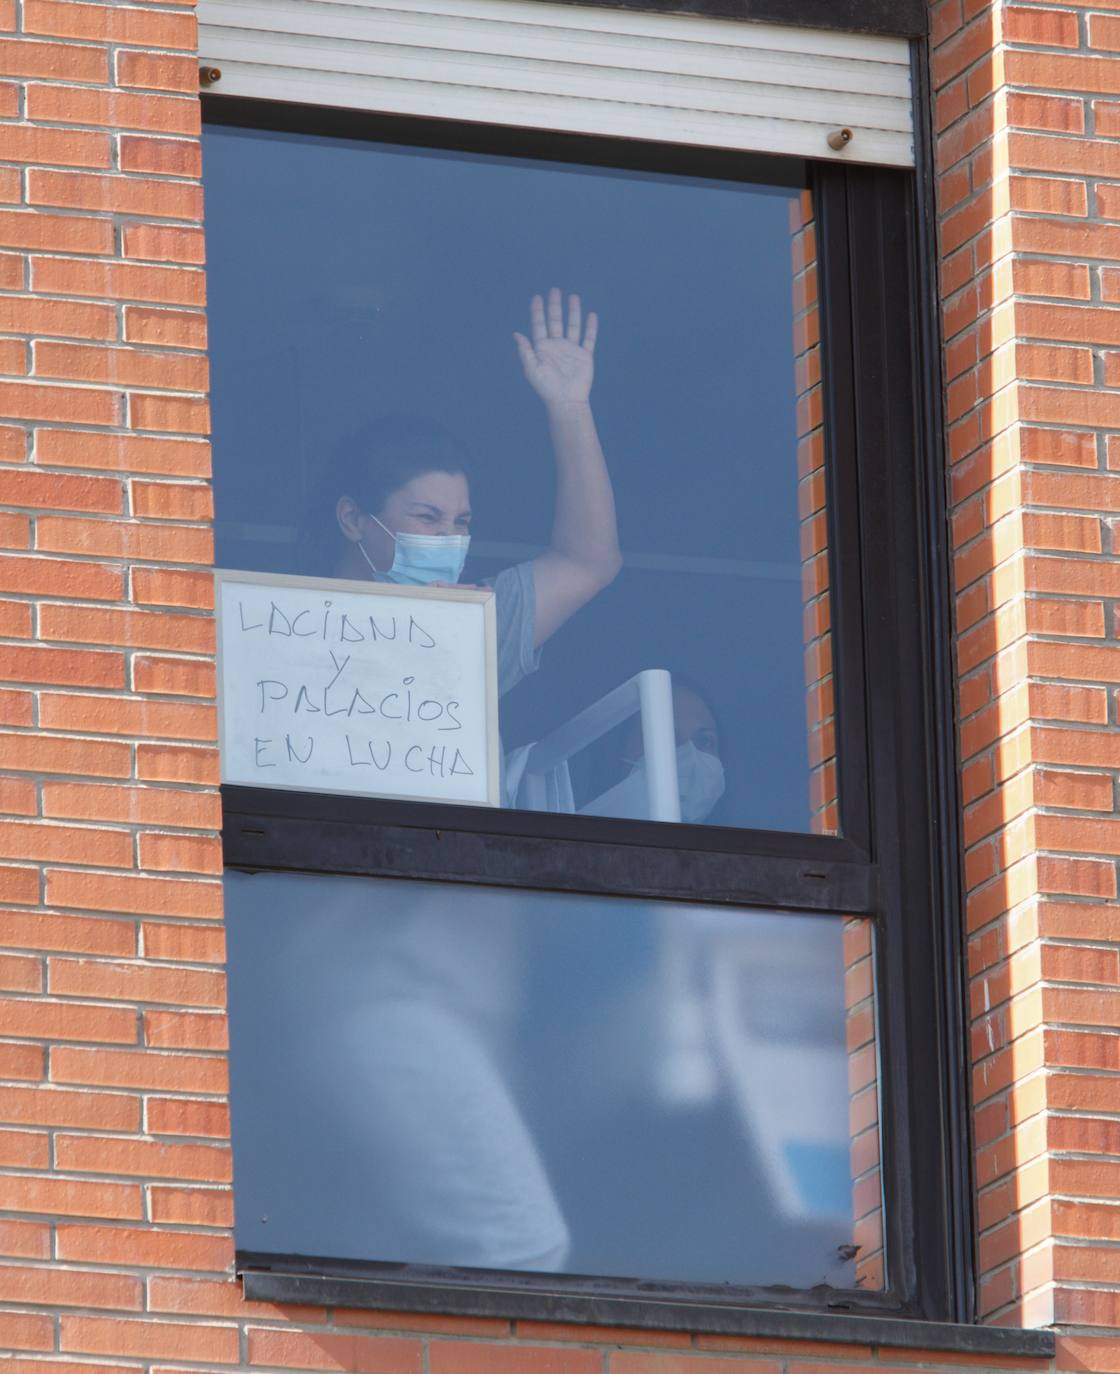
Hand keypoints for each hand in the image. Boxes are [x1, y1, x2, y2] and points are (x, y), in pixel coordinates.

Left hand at [514, 288, 596, 409]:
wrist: (566, 401)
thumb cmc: (547, 388)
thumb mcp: (532, 369)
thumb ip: (525, 351)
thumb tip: (516, 334)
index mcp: (542, 348)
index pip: (539, 325)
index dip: (537, 311)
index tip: (537, 297)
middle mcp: (556, 346)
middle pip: (555, 321)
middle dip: (555, 306)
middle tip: (554, 290)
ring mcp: (571, 350)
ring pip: (573, 326)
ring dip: (573, 312)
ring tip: (573, 297)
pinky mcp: (584, 356)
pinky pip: (588, 339)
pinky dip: (591, 328)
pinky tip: (591, 316)